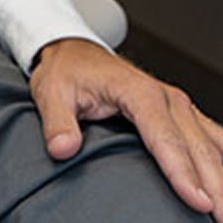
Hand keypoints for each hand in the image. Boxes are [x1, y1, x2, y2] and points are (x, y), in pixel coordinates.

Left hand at [31, 37, 222, 220]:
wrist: (74, 52)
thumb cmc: (67, 72)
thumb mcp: (52, 93)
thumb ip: (58, 123)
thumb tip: (63, 148)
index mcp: (138, 92)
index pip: (166, 139)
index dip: (182, 173)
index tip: (197, 202)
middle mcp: (167, 98)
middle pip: (198, 148)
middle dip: (215, 186)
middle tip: (220, 219)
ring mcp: (179, 106)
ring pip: (214, 146)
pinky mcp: (183, 114)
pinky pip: (215, 138)